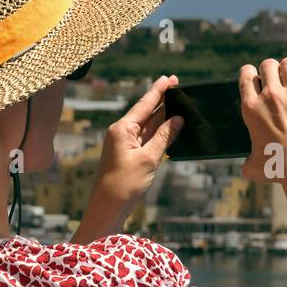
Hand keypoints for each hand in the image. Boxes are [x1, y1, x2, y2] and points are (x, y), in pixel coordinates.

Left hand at [74, 75, 181, 240]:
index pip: (144, 105)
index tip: (169, 78)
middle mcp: (122, 132)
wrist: (107, 208)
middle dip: (162, 101)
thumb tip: (178, 120)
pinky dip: (159, 132)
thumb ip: (164, 137)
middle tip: (178, 87)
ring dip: (163, 117)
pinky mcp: (129, 154)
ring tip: (179, 104)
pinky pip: (146, 138)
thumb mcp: (149, 159)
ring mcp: (125, 143)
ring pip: (148, 125)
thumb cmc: (124, 185)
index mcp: (122, 129)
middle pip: (146, 112)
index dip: (158, 91)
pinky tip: (170, 127)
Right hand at [239, 31, 286, 184]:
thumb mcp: (253, 167)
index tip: (256, 81)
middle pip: (267, 65)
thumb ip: (247, 162)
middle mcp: (271, 96)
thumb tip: (246, 168)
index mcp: (252, 108)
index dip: (251, 75)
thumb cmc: (278, 169)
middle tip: (276, 82)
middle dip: (270, 70)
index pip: (246, 75)